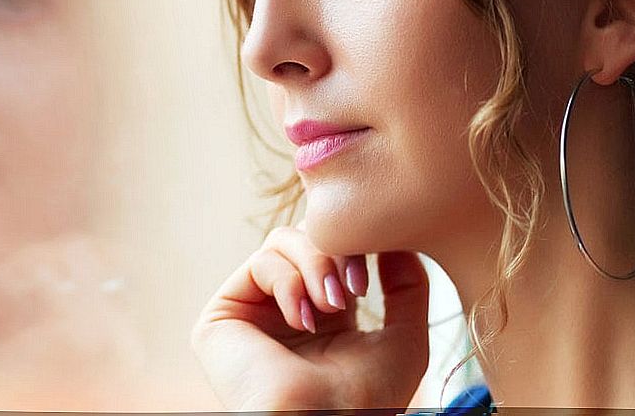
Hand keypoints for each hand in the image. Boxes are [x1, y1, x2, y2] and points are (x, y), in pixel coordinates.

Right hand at [192, 225, 429, 409]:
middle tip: (354, 287)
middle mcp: (288, 305)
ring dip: (316, 265)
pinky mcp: (225, 313)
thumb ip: (409, 287)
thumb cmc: (365, 399)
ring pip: (285, 240)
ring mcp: (255, 307)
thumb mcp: (404, 340)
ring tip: (331, 305)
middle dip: (339, 250)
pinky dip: (288, 282)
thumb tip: (396, 242)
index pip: (337, 247)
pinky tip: (302, 321)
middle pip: (310, 235)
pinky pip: (261, 262)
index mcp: (326, 312)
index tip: (381, 261)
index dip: (359, 244)